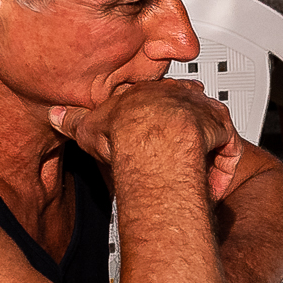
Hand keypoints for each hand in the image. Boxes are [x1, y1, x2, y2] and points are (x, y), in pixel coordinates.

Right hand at [48, 79, 242, 198]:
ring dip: (207, 158)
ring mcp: (205, 113)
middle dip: (191, 134)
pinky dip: (220, 173)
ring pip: (214, 134)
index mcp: (151, 94)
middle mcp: (182, 98)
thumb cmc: (121, 132)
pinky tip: (210, 188)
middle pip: (194, 112)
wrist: (149, 137)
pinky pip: (228, 153)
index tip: (160, 133)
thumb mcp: (89, 125)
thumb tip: (54, 115)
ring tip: (197, 179)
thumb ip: (73, 120)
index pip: (161, 99)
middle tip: (182, 157)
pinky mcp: (222, 131)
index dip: (163, 117)